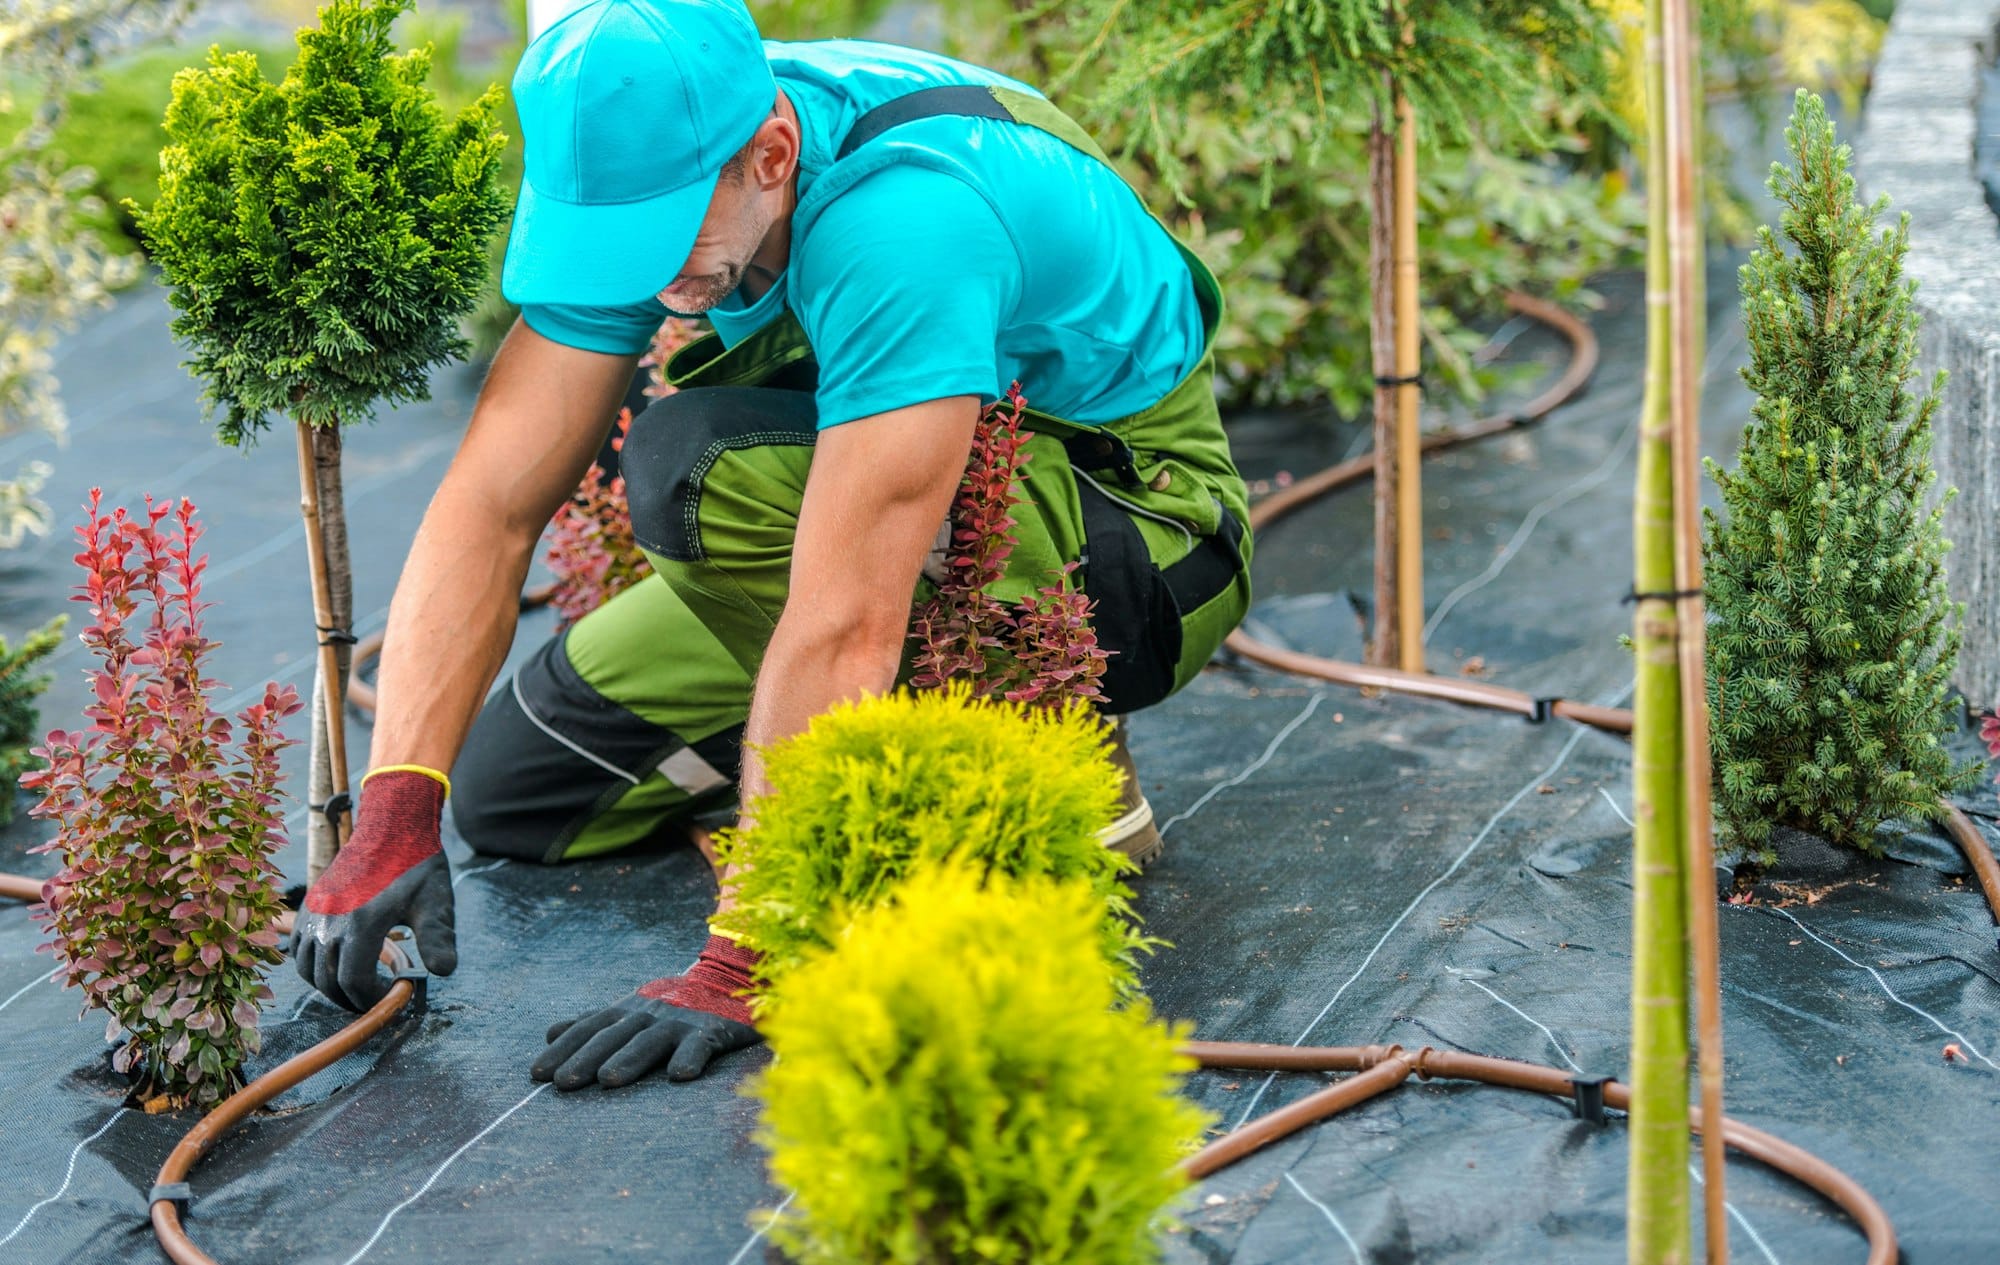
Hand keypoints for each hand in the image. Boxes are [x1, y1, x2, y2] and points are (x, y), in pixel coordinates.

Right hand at [293, 769, 457, 1010]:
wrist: (392, 827)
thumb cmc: (417, 865)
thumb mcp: (435, 902)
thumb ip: (438, 938)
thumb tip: (442, 972)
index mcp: (362, 922)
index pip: (353, 980)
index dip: (370, 998)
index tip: (390, 996)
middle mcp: (330, 920)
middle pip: (328, 980)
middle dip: (351, 998)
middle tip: (374, 1000)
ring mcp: (315, 912)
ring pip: (307, 968)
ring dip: (328, 984)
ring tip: (355, 986)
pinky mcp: (309, 905)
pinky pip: (297, 947)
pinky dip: (311, 964)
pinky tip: (335, 965)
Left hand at [531, 934, 761, 1088]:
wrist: (729, 977)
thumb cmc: (673, 1003)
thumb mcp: (630, 1008)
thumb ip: (594, 1022)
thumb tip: (550, 1032)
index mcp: (627, 1010)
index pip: (589, 1028)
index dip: (564, 1049)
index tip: (538, 1073)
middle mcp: (649, 1013)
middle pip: (614, 1036)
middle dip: (587, 1058)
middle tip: (564, 1083)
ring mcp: (681, 1021)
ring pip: (650, 1039)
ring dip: (629, 1059)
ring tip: (608, 1081)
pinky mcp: (713, 1030)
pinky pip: (701, 1044)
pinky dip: (690, 1056)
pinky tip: (680, 1075)